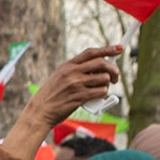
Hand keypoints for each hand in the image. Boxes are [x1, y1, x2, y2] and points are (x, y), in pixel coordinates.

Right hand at [4, 45, 124, 159]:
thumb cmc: (52, 95)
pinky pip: (101, 92)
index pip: (91, 53)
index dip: (108, 49)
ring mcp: (76, 84)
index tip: (119, 48)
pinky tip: (98, 97)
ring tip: (101, 89)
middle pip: (102, 64)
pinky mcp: (80, 97)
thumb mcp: (60, 77)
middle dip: (113, 70)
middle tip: (115, 77)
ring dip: (107, 84)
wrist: (40, 111)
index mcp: (68, 66)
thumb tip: (100, 68)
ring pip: (104, 78)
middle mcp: (72, 73)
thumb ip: (77, 70)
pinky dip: (103, 94)